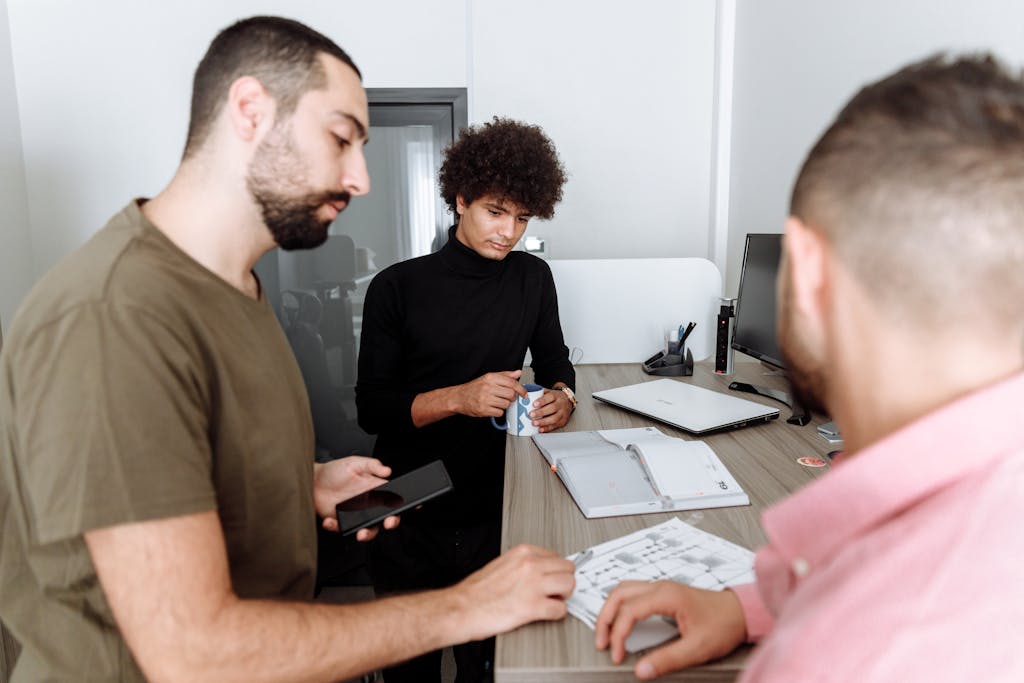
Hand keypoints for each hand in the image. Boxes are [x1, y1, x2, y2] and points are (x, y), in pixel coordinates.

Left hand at [313, 457, 399, 540]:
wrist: (312, 480)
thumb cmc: (334, 471)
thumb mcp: (354, 463)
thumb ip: (372, 465)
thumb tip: (387, 470)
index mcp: (374, 490)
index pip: (393, 499)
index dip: (404, 503)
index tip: (414, 506)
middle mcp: (367, 505)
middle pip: (384, 518)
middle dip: (390, 522)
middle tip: (388, 522)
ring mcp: (355, 515)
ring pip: (367, 529)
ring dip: (366, 533)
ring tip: (361, 533)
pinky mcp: (341, 522)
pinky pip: (343, 529)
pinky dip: (337, 527)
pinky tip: (331, 520)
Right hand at [451, 545, 575, 641]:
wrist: (462, 608)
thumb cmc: (476, 591)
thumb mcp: (501, 564)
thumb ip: (521, 564)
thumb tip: (537, 570)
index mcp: (522, 553)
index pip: (556, 556)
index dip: (555, 570)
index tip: (553, 577)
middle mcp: (531, 565)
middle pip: (568, 568)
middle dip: (563, 581)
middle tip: (556, 590)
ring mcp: (534, 585)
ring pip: (569, 585)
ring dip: (563, 596)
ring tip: (553, 601)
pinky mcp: (533, 607)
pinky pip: (560, 609)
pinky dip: (557, 614)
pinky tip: (547, 614)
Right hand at [453, 370, 527, 417]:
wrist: (459, 397)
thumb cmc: (474, 388)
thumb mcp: (489, 378)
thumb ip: (505, 375)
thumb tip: (517, 373)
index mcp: (490, 378)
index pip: (512, 383)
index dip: (521, 389)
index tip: (524, 393)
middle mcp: (488, 387)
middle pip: (511, 394)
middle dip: (512, 398)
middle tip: (507, 397)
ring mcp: (485, 399)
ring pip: (506, 404)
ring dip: (504, 405)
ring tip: (497, 402)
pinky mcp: (483, 410)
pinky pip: (499, 412)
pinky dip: (498, 411)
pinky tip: (493, 407)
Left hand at [529, 387, 572, 432]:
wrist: (568, 401)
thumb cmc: (555, 398)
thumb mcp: (549, 392)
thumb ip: (539, 394)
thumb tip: (526, 396)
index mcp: (556, 395)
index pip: (550, 397)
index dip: (542, 401)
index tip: (534, 404)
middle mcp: (561, 404)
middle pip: (552, 408)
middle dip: (541, 412)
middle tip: (531, 415)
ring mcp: (563, 413)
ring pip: (554, 418)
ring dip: (543, 422)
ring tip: (534, 423)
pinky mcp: (563, 421)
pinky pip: (555, 426)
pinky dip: (547, 428)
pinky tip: (540, 429)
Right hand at [595, 581, 745, 679]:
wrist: (740, 612)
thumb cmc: (723, 624)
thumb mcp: (696, 648)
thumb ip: (667, 660)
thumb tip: (642, 670)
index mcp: (667, 596)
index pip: (629, 611)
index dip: (618, 635)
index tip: (617, 654)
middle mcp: (661, 587)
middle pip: (618, 594)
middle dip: (605, 619)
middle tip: (602, 642)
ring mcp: (661, 587)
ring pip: (623, 590)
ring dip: (610, 610)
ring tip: (606, 632)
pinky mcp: (663, 592)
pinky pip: (632, 592)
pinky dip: (620, 606)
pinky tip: (621, 620)